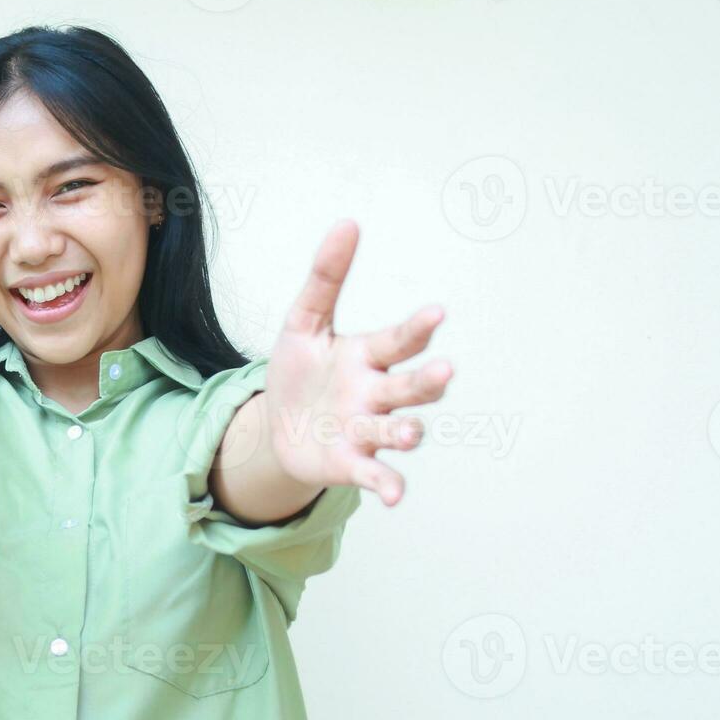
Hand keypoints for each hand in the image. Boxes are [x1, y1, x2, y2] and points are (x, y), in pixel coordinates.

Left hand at [262, 220, 452, 505]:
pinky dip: (387, 485)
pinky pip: (374, 475)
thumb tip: (348, 222)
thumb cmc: (299, 371)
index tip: (437, 314)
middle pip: (409, 388)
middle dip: (426, 383)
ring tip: (412, 431)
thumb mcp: (302, 321)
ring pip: (397, 430)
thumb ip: (326, 277)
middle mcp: (375, 394)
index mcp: (367, 356)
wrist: (275, 426)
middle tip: (443, 374)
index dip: (417, 329)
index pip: (398, 341)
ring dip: (408, 431)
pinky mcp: (351, 464)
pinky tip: (396, 496)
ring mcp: (367, 431)